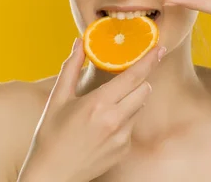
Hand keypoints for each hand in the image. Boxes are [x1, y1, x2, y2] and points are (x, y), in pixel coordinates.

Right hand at [18, 39, 165, 181]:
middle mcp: (115, 120)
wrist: (52, 174)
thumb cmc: (50, 136)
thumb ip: (71, 68)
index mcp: (98, 104)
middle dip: (139, 81)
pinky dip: (124, 119)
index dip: (149, 60)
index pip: (134, 76)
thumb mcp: (58, 99)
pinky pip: (132, 125)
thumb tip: (79, 43)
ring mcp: (122, 137)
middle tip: (125, 78)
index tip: (159, 48)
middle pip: (144, 90)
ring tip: (106, 106)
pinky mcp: (124, 149)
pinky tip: (103, 126)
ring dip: (131, 99)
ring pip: (139, 107)